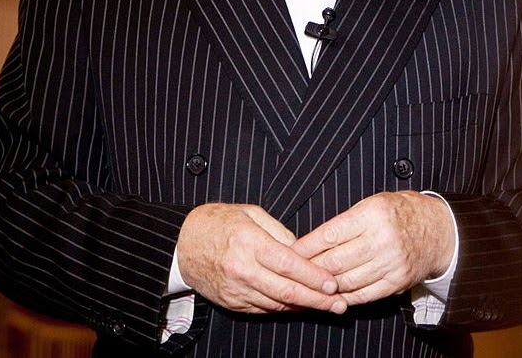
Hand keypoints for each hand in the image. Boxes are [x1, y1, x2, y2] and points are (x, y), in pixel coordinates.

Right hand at [176, 203, 347, 313]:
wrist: (182, 244)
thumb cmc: (217, 222)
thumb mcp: (249, 213)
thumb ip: (278, 232)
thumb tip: (303, 249)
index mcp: (248, 242)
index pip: (288, 264)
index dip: (313, 275)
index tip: (333, 282)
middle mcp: (242, 268)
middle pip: (286, 290)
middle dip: (317, 299)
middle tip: (339, 303)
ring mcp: (236, 289)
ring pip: (277, 303)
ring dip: (304, 306)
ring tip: (326, 305)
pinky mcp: (232, 302)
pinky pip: (264, 308)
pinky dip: (284, 307)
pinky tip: (300, 304)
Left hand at [291, 191, 453, 306]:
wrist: (438, 229)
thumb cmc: (399, 212)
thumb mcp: (373, 203)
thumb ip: (346, 222)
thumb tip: (313, 241)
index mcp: (373, 214)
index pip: (331, 234)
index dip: (308, 246)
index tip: (292, 251)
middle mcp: (382, 239)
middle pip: (336, 261)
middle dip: (311, 268)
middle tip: (293, 271)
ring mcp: (391, 263)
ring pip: (347, 280)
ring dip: (324, 286)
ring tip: (308, 285)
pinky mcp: (397, 282)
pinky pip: (364, 294)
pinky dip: (345, 297)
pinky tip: (332, 296)